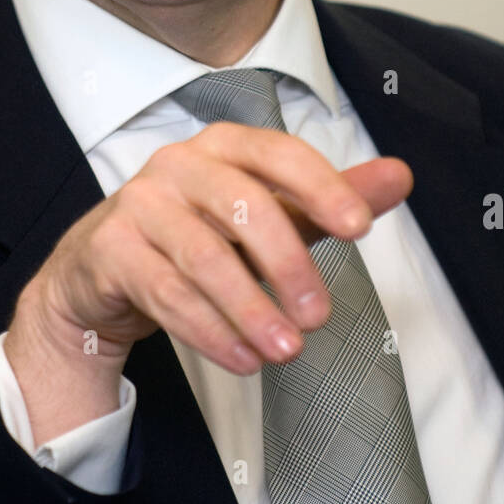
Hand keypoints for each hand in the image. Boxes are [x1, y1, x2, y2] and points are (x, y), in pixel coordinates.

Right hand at [9, 123, 411, 394]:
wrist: (102, 266)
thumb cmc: (198, 231)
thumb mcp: (267, 214)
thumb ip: (327, 200)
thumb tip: (401, 176)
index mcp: (224, 145)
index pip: (279, 153)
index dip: (321, 187)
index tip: (361, 228)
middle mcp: (179, 164)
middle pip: (243, 206)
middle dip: (288, 264)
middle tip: (321, 316)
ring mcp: (140, 204)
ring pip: (204, 257)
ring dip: (251, 309)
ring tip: (287, 351)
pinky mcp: (111, 249)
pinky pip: (165, 293)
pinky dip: (210, 330)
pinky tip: (243, 358)